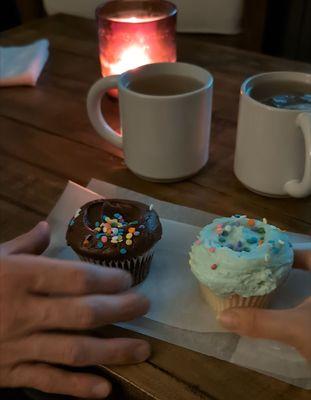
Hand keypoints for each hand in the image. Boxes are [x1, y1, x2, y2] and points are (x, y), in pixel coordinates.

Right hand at [0, 222, 149, 397]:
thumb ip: (22, 244)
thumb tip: (46, 227)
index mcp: (19, 276)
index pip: (74, 278)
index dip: (107, 279)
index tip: (127, 279)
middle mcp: (23, 312)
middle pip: (83, 314)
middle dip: (121, 310)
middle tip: (145, 305)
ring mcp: (18, 346)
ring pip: (74, 351)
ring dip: (113, 351)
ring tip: (142, 349)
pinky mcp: (9, 373)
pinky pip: (47, 382)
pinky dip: (77, 388)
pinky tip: (105, 390)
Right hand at [218, 250, 310, 358]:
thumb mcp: (296, 330)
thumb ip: (261, 322)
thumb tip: (223, 317)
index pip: (308, 254)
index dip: (287, 253)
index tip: (266, 257)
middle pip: (309, 269)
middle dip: (287, 267)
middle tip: (264, 269)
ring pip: (310, 286)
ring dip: (297, 285)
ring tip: (273, 286)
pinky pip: (310, 303)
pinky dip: (304, 303)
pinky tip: (292, 311)